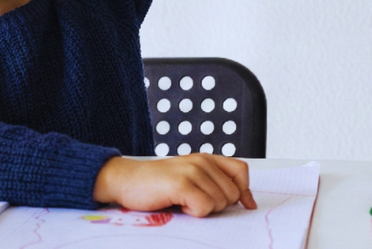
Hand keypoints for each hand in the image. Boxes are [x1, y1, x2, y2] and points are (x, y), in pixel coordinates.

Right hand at [92, 154, 256, 216]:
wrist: (125, 180)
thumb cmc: (156, 183)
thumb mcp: (190, 177)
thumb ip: (215, 182)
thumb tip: (245, 201)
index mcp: (205, 158)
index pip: (241, 171)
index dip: (244, 191)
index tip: (243, 204)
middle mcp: (201, 161)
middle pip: (232, 193)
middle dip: (218, 204)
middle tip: (194, 201)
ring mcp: (192, 171)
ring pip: (219, 203)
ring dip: (203, 209)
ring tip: (183, 201)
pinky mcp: (181, 184)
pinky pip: (204, 208)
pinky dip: (193, 213)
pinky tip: (179, 204)